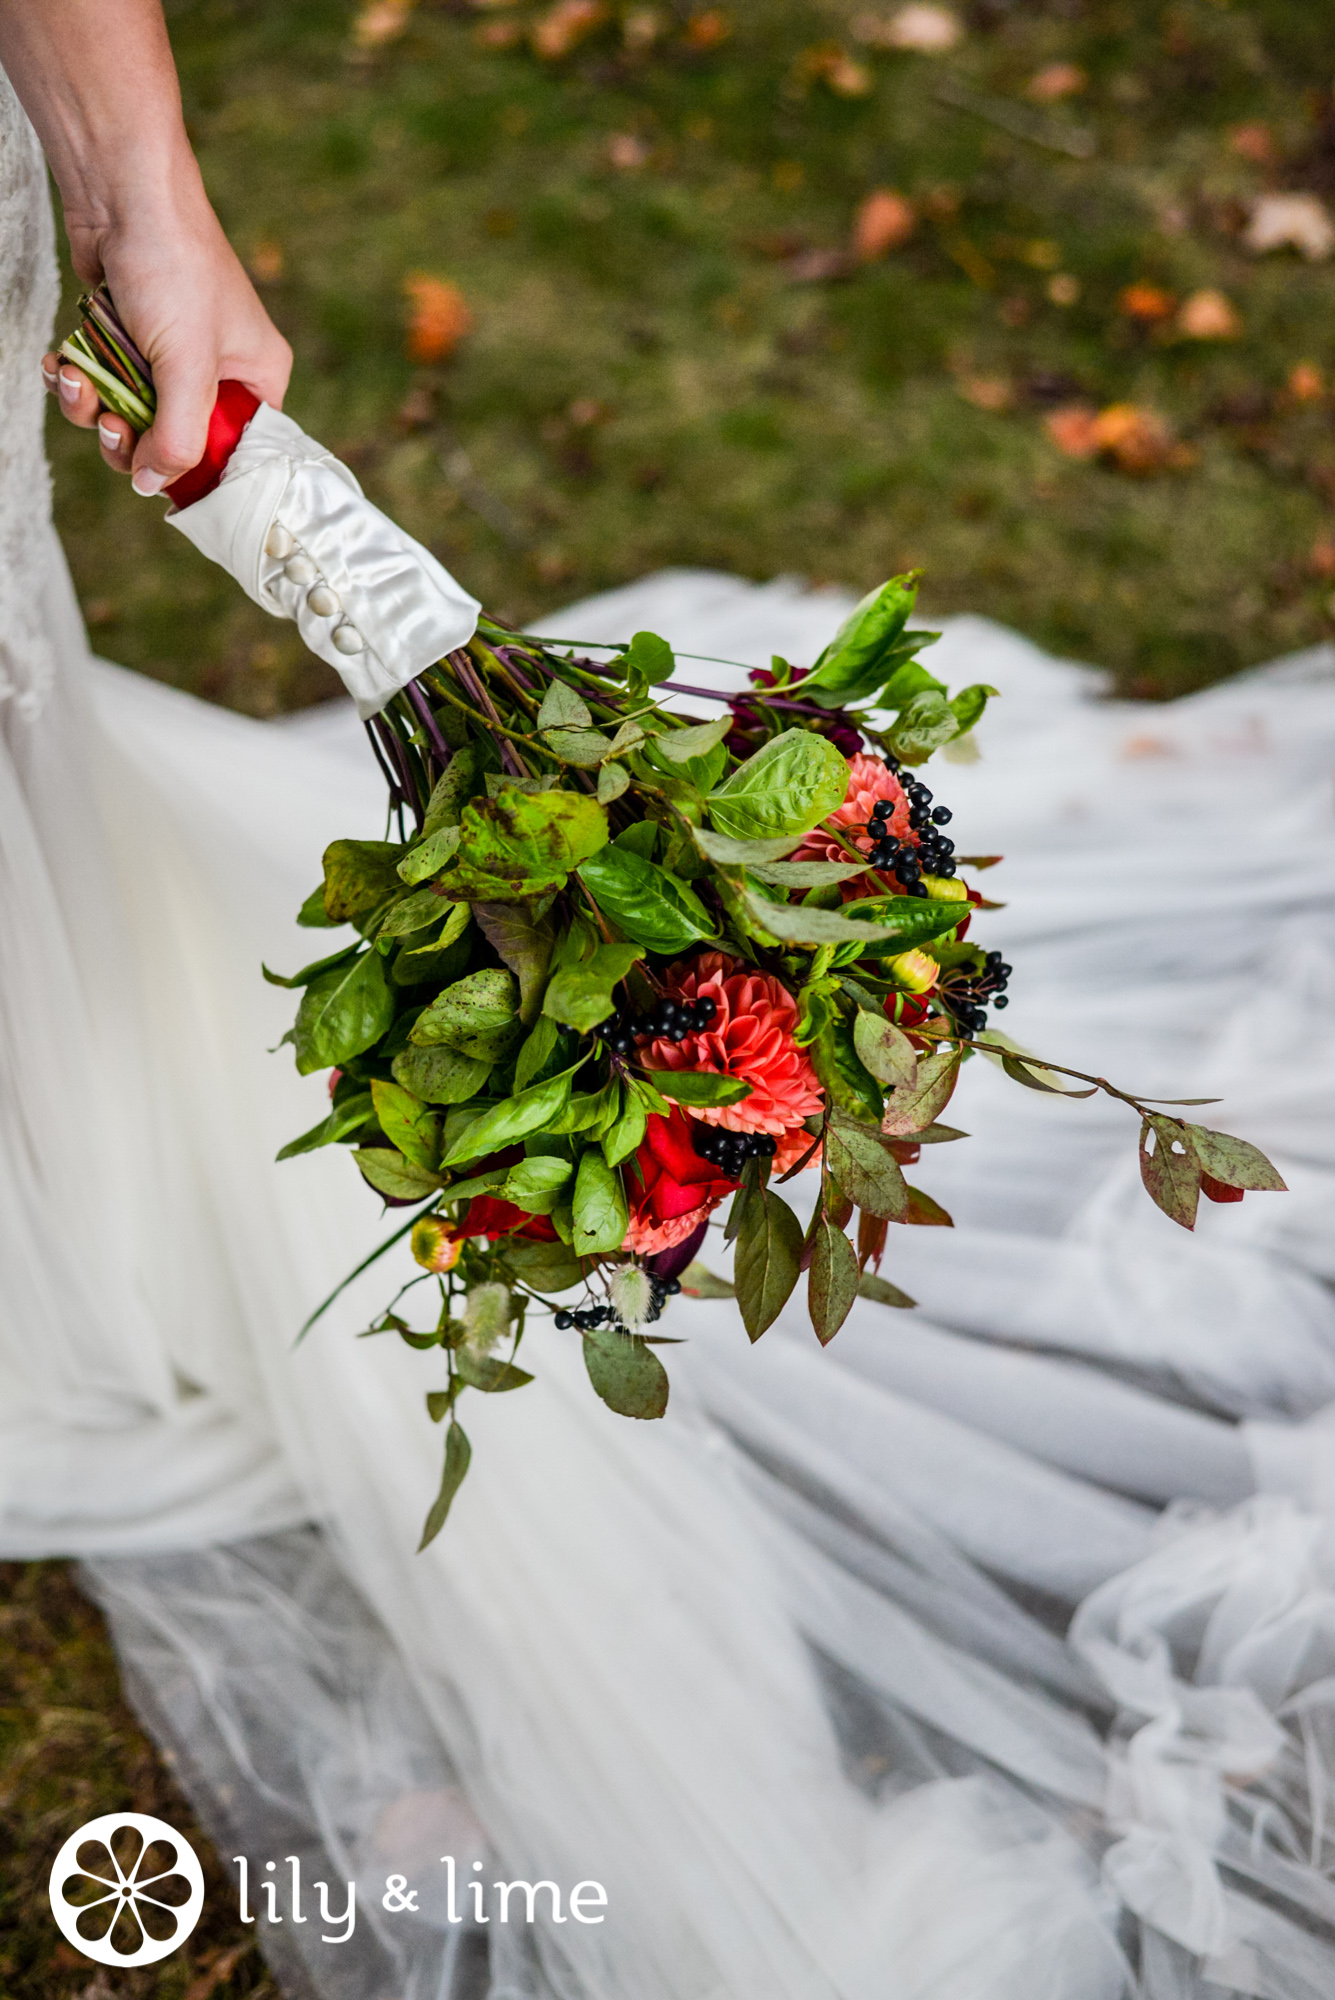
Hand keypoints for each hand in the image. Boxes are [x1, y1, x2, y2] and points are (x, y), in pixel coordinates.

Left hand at [43, 180, 290, 494]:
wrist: (121, 189)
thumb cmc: (175, 267)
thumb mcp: (187, 367)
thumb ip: (177, 438)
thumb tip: (151, 486)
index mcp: (257, 379)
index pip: (238, 454)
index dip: (197, 472)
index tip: (160, 474)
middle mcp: (218, 371)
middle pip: (174, 442)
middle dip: (130, 438)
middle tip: (112, 424)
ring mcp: (168, 356)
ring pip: (130, 416)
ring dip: (92, 408)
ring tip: (76, 380)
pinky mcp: (127, 339)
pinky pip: (102, 384)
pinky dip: (76, 379)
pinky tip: (60, 362)